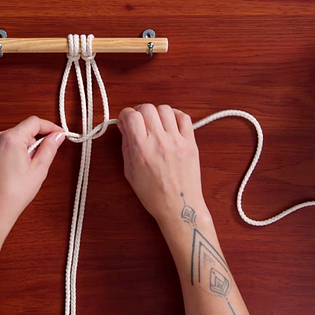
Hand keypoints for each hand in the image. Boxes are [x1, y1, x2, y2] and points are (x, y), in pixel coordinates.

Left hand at [0, 116, 65, 232]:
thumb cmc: (14, 194)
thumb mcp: (39, 170)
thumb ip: (49, 148)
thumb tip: (57, 136)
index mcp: (10, 139)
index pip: (34, 122)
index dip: (49, 127)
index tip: (57, 134)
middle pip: (20, 132)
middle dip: (32, 142)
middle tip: (38, 161)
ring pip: (7, 141)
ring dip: (18, 150)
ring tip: (21, 171)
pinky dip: (5, 157)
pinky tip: (8, 174)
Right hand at [118, 104, 206, 226]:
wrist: (179, 206)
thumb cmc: (153, 194)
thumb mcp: (130, 172)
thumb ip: (126, 146)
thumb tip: (124, 126)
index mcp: (141, 149)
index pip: (131, 115)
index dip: (125, 114)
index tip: (126, 121)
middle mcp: (159, 141)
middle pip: (147, 108)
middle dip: (139, 111)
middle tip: (139, 121)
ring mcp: (177, 140)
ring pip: (165, 109)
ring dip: (156, 113)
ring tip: (155, 123)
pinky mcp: (190, 142)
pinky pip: (184, 117)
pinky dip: (175, 115)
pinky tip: (170, 124)